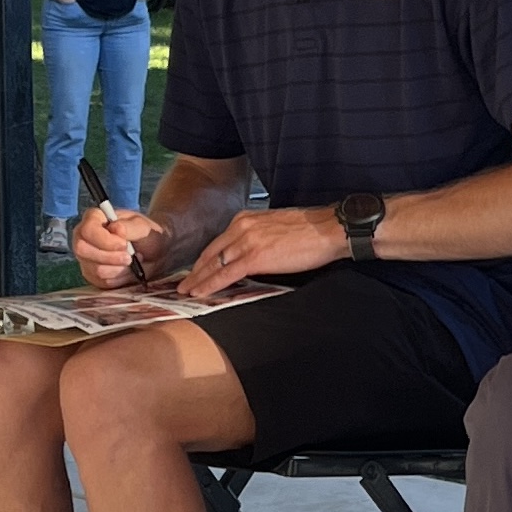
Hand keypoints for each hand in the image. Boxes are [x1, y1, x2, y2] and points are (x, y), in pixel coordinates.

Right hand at [73, 205, 167, 285]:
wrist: (153, 254)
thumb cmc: (145, 235)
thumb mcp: (143, 227)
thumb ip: (130, 227)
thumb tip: (116, 229)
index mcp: (93, 219)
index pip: (87, 230)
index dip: (105, 240)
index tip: (125, 244)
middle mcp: (83, 237)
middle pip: (82, 250)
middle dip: (110, 257)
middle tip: (129, 257)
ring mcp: (85, 258)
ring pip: (95, 269)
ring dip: (119, 269)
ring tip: (132, 261)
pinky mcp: (91, 275)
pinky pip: (102, 282)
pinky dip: (119, 279)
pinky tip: (127, 271)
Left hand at [179, 203, 347, 299]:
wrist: (328, 228)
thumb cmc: (310, 230)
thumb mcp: (275, 227)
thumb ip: (258, 237)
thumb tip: (252, 255)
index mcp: (247, 219)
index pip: (219, 242)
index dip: (205, 259)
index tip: (196, 270)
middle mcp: (242, 226)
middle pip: (211, 253)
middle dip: (195, 271)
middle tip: (183, 285)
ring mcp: (247, 241)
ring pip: (214, 264)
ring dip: (198, 280)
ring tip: (186, 292)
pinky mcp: (255, 256)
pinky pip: (226, 274)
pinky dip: (210, 285)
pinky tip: (201, 293)